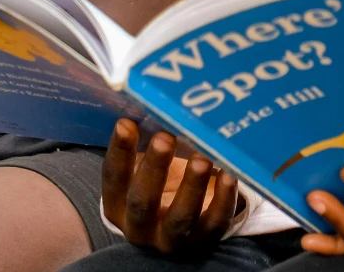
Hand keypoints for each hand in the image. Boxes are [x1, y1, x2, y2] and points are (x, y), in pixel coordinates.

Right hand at [101, 118, 240, 254]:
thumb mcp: (145, 168)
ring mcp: (172, 239)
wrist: (180, 221)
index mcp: (118, 206)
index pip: (114, 180)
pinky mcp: (204, 241)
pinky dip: (223, 200)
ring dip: (191, 188)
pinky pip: (215, 224)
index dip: (119, 152)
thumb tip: (153, 102)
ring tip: (201, 159)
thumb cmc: (159, 182)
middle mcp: (140, 228)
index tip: (125, 123)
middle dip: (155, 169)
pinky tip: (229, 175)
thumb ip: (147, 144)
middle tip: (165, 138)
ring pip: (180, 219)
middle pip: (143, 202)